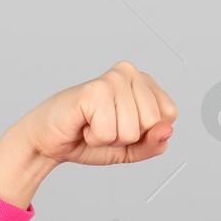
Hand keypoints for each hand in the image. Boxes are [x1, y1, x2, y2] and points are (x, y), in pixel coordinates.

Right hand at [7, 60, 176, 166]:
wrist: (50, 142)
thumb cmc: (89, 139)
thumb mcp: (132, 148)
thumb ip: (154, 143)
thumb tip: (166, 130)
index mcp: (143, 81)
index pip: (169, 114)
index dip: (147, 132)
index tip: (122, 125)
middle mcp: (129, 72)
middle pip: (153, 123)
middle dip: (128, 137)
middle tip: (104, 125)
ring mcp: (111, 79)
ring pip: (132, 130)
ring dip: (110, 138)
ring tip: (93, 125)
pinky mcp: (93, 90)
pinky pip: (109, 132)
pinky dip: (95, 138)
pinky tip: (83, 124)